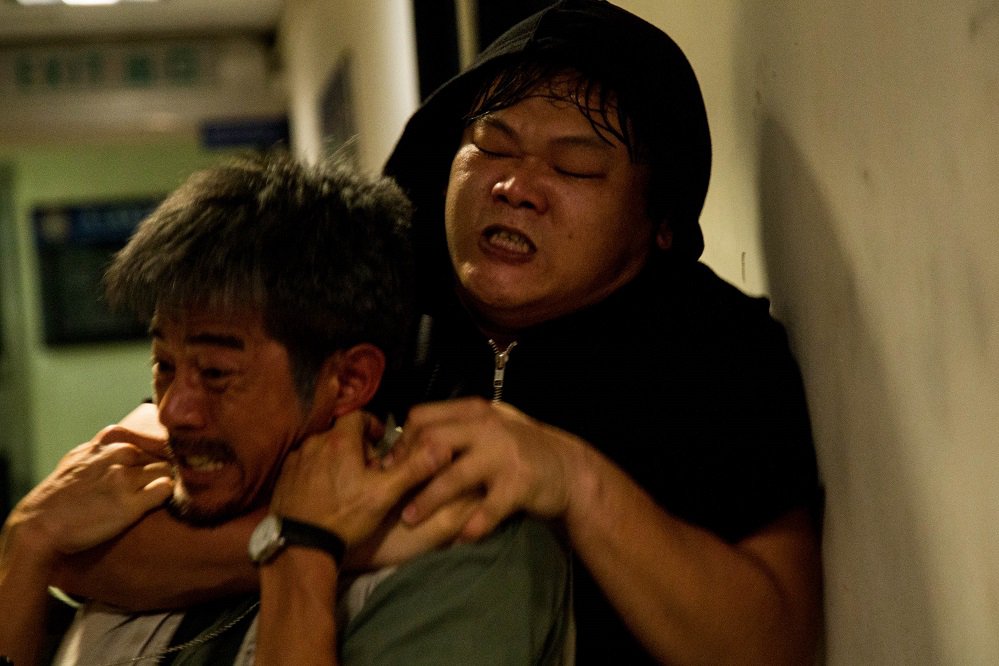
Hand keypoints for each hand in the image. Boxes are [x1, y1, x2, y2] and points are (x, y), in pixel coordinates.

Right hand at [4, 430, 173, 564]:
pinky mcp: (130, 504)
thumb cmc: (58, 497)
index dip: (153, 456)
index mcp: (108, 442)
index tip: (151, 468)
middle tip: (154, 486)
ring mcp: (124, 479)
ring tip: (152, 497)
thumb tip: (123, 445)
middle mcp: (118, 455)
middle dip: (160, 469)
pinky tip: (154, 504)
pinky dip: (165, 496)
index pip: (148, 439)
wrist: (39, 527)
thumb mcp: (77, 459)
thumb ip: (101, 449)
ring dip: (163, 482)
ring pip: (166, 470)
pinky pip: (166, 489)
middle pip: (160, 454)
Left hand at [270, 411, 439, 546]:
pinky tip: (325, 493)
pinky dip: (317, 472)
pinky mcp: (284, 478)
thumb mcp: (385, 495)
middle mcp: (314, 444)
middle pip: (340, 433)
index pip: (357, 415)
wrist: (301, 547)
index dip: (371, 425)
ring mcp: (296, 461)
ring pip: (322, 449)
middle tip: (368, 469)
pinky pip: (305, 465)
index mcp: (340, 442)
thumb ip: (413, 469)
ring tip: (347, 483)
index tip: (380, 441)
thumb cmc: (346, 518)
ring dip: (335, 458)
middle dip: (355, 445)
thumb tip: (442, 447)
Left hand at [397, 397, 584, 540]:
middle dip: (407, 469)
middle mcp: (487, 427)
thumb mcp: (489, 426)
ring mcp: (504, 455)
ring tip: (410, 519)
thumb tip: (408, 439)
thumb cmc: (520, 449)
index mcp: (474, 411)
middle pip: (433, 443)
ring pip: (454, 477)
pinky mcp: (519, 483)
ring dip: (428, 499)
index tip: (390, 465)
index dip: (401, 441)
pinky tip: (459, 538)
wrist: (569, 468)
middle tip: (390, 490)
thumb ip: (456, 429)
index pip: (423, 417)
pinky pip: (488, 508)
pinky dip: (472, 525)